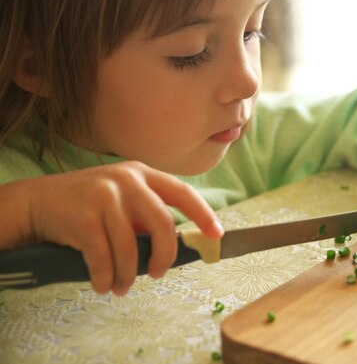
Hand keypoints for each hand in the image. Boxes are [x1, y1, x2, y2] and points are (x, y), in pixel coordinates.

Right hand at [2, 161, 221, 294]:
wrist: (36, 201)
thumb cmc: (87, 205)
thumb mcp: (122, 199)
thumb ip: (147, 215)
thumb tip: (176, 244)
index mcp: (142, 174)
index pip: (182, 192)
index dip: (203, 214)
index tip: (216, 234)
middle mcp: (127, 180)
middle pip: (162, 223)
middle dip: (165, 255)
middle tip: (159, 273)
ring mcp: (104, 195)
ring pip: (130, 246)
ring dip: (128, 274)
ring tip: (121, 286)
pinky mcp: (82, 215)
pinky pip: (103, 256)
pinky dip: (105, 276)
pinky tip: (103, 284)